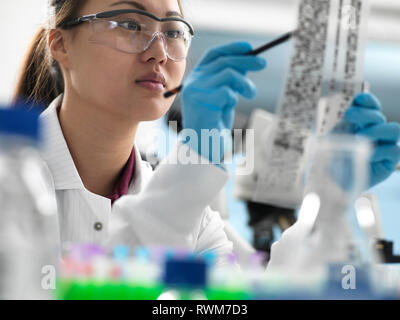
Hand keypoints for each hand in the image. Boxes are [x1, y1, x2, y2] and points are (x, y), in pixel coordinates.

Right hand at [181, 42, 266, 164]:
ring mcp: (195, 91)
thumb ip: (231, 80)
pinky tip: (229, 107)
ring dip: (244, 83)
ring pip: (227, 74)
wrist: (203, 147)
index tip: (249, 47)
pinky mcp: (200, 102)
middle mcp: (193, 82)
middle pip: (223, 62)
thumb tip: (248, 60)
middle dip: (246, 60)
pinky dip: (233, 97)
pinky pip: (226, 92)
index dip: (231, 48)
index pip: (213, 54)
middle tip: (263, 64)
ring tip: (251, 94)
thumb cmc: (215, 122)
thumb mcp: (225, 96)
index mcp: (197, 78)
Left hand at [335, 93, 399, 187]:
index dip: (368, 100)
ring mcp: (385, 145)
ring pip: (393, 129)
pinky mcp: (389, 161)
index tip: (358, 99)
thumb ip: (345, 124)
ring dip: (376, 130)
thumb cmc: (334, 158)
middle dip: (364, 113)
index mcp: (362, 122)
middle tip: (348, 115)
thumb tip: (352, 108)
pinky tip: (367, 154)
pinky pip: (393, 150)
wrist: (334, 181)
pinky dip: (380, 150)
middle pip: (379, 116)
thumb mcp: (334, 138)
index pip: (371, 106)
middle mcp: (376, 131)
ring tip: (360, 138)